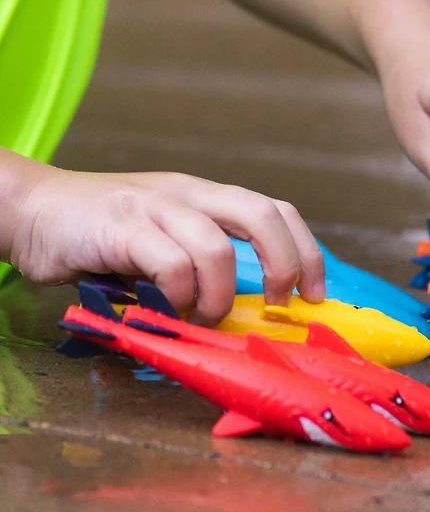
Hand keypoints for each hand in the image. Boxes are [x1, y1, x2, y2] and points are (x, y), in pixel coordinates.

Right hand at [5, 163, 323, 324]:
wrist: (33, 208)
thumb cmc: (105, 235)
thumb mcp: (167, 238)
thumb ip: (204, 261)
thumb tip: (246, 308)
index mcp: (208, 196)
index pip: (276, 210)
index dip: (306, 251)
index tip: (314, 294)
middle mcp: (189, 193)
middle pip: (262, 215)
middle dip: (284, 264)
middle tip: (276, 304)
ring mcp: (156, 206)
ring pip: (216, 247)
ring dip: (218, 296)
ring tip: (202, 318)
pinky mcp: (121, 226)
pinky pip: (169, 263)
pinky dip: (177, 296)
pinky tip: (164, 308)